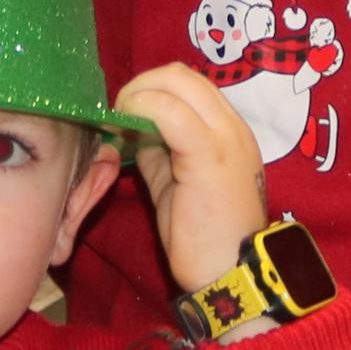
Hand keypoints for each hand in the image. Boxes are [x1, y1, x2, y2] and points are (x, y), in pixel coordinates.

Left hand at [114, 65, 267, 293]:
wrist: (230, 275)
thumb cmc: (204, 237)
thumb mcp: (177, 183)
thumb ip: (160, 152)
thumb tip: (133, 129)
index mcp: (229, 131)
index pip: (189, 83)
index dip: (152, 88)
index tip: (127, 112)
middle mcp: (232, 126)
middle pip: (181, 74)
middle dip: (140, 84)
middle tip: (118, 113)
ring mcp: (225, 137)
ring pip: (176, 81)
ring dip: (138, 94)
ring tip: (120, 121)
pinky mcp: (209, 154)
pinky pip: (169, 112)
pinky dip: (140, 110)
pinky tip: (124, 131)